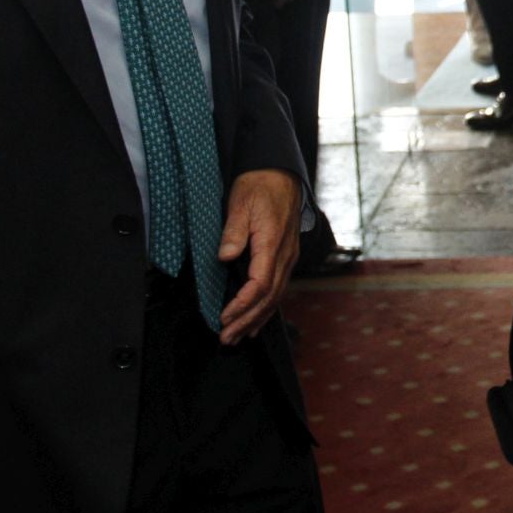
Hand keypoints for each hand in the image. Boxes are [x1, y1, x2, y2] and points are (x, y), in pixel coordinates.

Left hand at [216, 169, 303, 345]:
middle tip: (226, 338)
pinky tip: (257, 321)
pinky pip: (279, 289)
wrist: (280, 173)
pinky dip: (267, 308)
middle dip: (247, 320)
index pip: (260, 283)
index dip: (242, 304)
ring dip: (257, 319)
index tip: (224, 317)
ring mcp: (288, 257)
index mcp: (272, 242)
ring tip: (238, 337)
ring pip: (276, 297)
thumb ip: (233, 232)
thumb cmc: (259, 186)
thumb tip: (225, 257)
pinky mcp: (286, 257)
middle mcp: (285, 255)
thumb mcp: (240, 203)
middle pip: (269, 297)